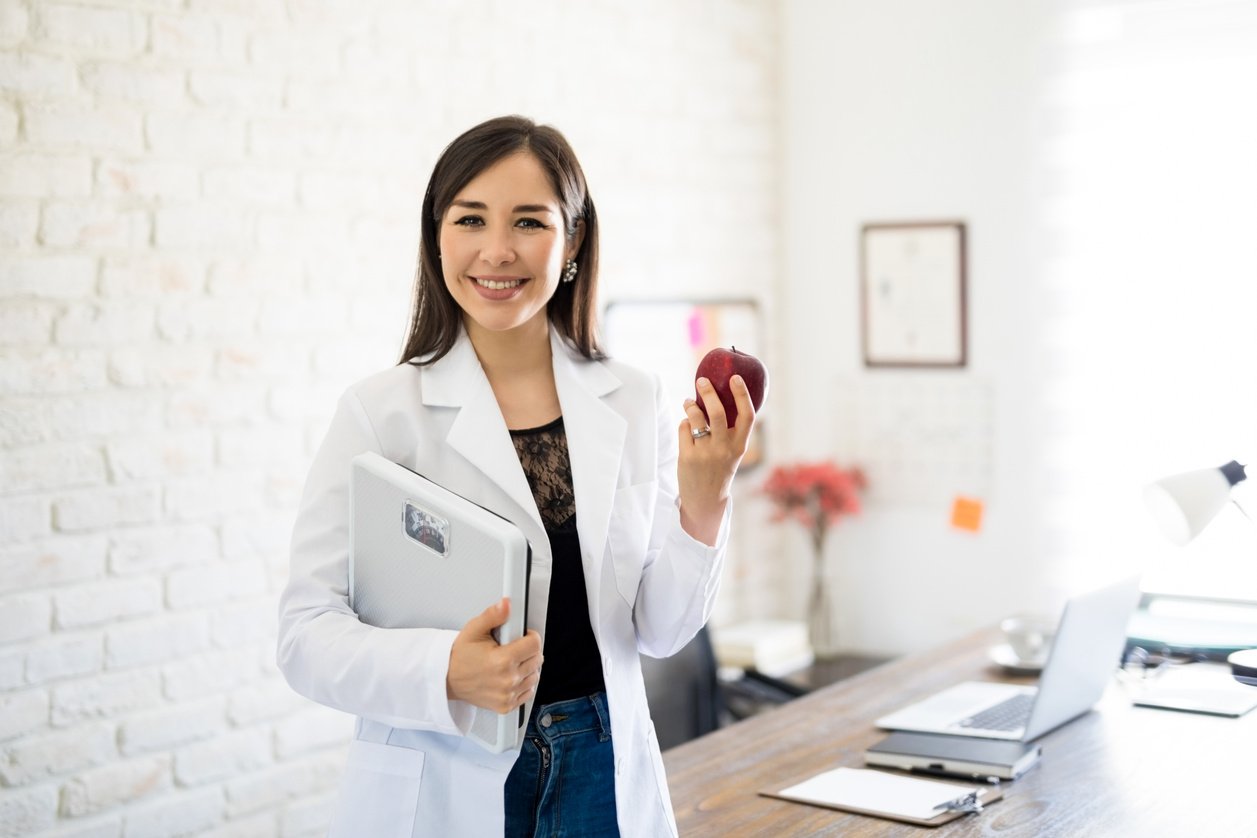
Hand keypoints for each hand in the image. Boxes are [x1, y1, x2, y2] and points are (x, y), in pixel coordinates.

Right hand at [446, 597, 541, 713]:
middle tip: (513, 647)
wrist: (447, 680)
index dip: (530, 636)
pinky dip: (523, 683)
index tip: (522, 635)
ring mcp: (508, 695)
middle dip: (528, 650)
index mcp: (502, 660)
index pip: (535, 644)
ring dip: (527, 667)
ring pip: (535, 676)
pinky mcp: (507, 706)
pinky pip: (528, 691)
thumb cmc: (460, 656)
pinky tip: (510, 676)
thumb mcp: (474, 630)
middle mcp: (507, 680)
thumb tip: (506, 604)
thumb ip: (493, 615)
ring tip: (511, 662)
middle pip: (537, 659)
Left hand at [677, 374, 755, 544]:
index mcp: (740, 445)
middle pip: (718, 413)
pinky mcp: (687, 457)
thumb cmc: (719, 470)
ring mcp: (705, 453)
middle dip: (709, 393)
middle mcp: (724, 449)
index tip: (735, 378)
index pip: (747, 416)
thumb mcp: (732, 452)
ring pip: (696, 418)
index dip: (742, 394)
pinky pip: (684, 429)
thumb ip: (729, 431)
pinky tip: (686, 425)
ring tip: (688, 402)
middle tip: (702, 381)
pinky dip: (684, 423)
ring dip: (691, 405)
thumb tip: (716, 398)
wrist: (705, 500)